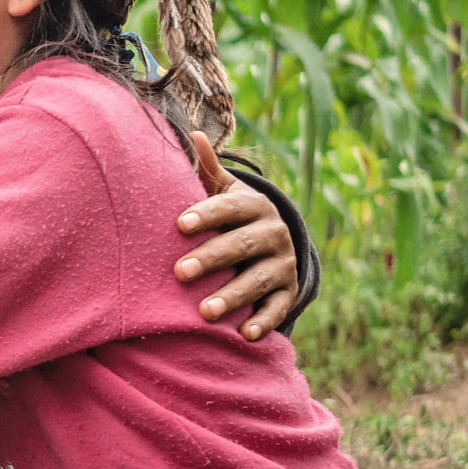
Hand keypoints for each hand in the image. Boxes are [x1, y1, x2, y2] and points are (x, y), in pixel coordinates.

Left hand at [175, 148, 297, 339]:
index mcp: (253, 206)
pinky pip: (278, 308)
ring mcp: (283, 264)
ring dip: (233, 296)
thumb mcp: (225, 193)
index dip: (206, 215)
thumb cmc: (232, 217)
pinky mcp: (288, 292)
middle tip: (178, 272)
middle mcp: (273, 233)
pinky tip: (245, 335)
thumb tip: (192, 133)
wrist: (274, 244)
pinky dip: (264, 321)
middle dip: (211, 258)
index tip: (179, 225)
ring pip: (258, 280)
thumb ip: (207, 169)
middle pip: (242, 245)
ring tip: (204, 312)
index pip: (229, 208)